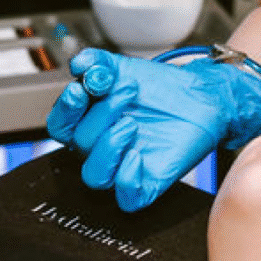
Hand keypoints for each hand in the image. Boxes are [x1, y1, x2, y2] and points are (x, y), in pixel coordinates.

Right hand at [46, 49, 260, 210]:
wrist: (199, 95)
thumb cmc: (159, 87)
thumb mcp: (124, 68)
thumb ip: (98, 62)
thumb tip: (78, 65)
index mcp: (90, 122)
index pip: (61, 127)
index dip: (66, 111)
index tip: (81, 89)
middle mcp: (102, 147)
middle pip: (81, 143)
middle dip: (102, 113)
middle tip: (129, 90)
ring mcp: (123, 166)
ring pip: (95, 176)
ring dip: (108, 147)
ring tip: (131, 124)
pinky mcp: (147, 183)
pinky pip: (127, 198)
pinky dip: (127, 178)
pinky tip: (138, 154)